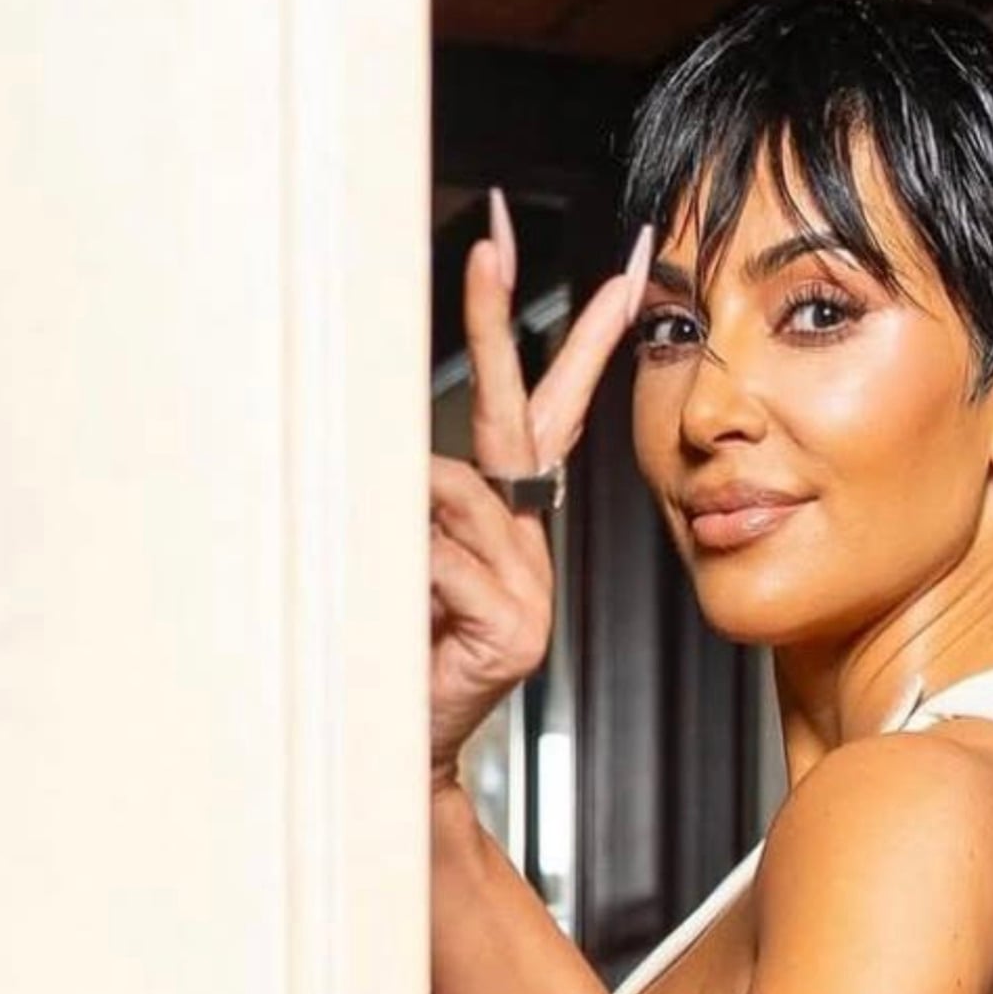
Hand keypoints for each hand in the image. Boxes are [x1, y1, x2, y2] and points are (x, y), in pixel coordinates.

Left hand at [430, 189, 653, 791]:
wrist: (397, 753)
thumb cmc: (392, 655)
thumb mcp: (401, 562)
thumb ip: (419, 503)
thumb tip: (412, 449)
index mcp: (507, 519)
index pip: (552, 408)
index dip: (582, 335)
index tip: (608, 264)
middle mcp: (526, 542)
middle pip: (521, 414)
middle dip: (497, 323)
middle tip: (491, 240)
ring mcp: (530, 587)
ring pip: (455, 496)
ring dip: (404, 522)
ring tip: (384, 580)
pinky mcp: (517, 629)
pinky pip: (443, 560)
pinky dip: (408, 569)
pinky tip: (404, 607)